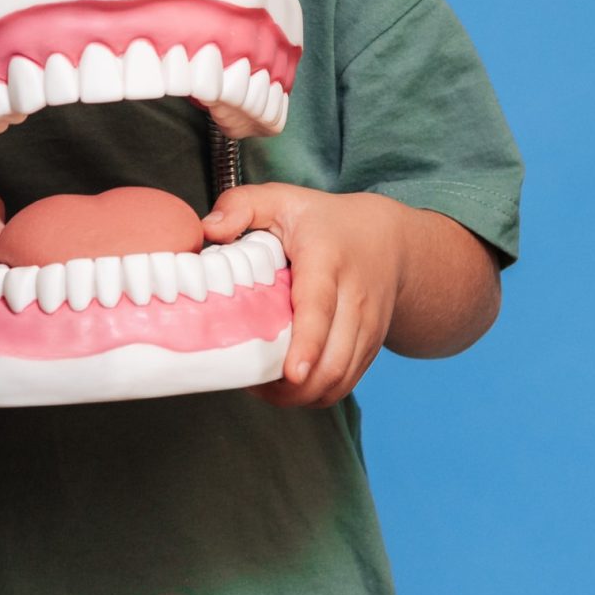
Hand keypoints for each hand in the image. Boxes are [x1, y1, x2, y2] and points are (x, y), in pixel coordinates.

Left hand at [201, 181, 407, 407]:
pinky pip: (345, 383)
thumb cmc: (324, 221)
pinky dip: (316, 394)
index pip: (320, 308)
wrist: (388, 240)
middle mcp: (355, 297)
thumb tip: (207, 231)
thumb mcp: (281, 199)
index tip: (291, 373)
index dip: (306, 345)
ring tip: (265, 387)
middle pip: (333, 359)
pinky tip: (287, 386)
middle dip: (295, 388)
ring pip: (340, 378)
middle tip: (252, 383)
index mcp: (327, 260)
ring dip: (302, 396)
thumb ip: (240, 206)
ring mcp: (368, 327)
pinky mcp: (371, 347)